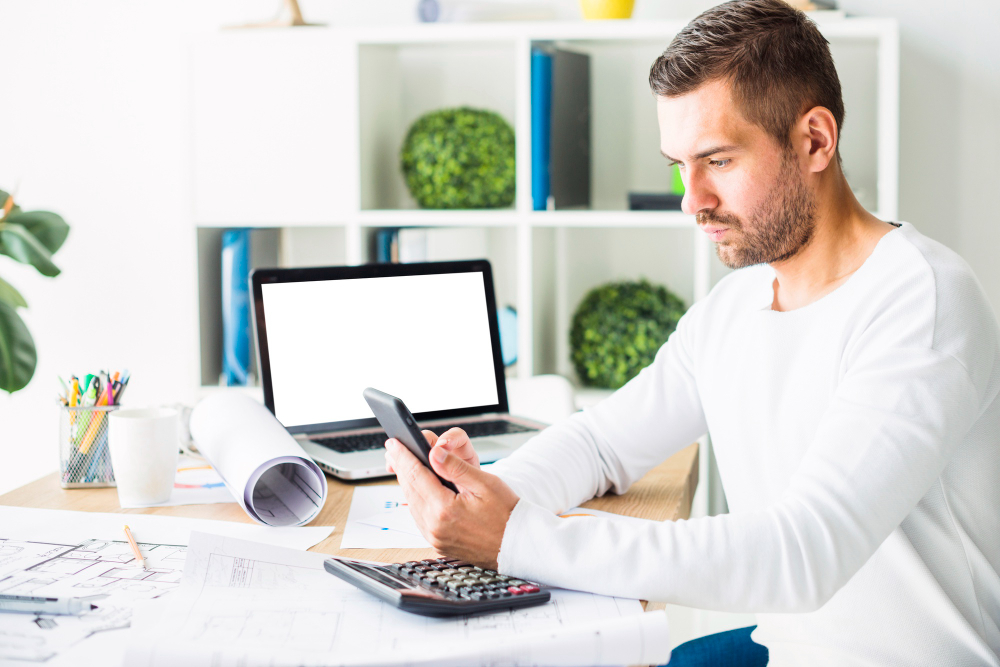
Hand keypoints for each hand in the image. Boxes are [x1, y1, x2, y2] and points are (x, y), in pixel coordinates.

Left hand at [384, 429, 518, 569]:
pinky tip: (418, 489)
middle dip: (401, 466)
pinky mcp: (438, 544)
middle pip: (409, 489)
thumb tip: (433, 452)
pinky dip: (416, 500)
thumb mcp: (485, 483)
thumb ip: (455, 467)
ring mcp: (435, 537)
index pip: (416, 474)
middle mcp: (435, 526)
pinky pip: (420, 517)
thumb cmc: (507, 514)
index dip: (403, 455)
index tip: (394, 442)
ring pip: (412, 504)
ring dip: (407, 483)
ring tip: (404, 465)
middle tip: (394, 449)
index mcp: (445, 509)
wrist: (518, 545)